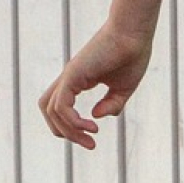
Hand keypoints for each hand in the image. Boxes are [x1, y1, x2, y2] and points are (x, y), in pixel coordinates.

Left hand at [37, 23, 155, 149]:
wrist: (134, 37)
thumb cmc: (132, 57)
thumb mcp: (123, 89)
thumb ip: (111, 105)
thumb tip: (96, 116)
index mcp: (77, 80)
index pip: (59, 107)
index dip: (69, 126)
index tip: (93, 134)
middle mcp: (68, 78)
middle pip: (49, 111)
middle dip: (65, 133)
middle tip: (90, 144)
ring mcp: (68, 75)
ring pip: (52, 111)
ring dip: (69, 131)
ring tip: (91, 137)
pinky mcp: (72, 74)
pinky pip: (61, 105)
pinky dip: (72, 120)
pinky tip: (91, 126)